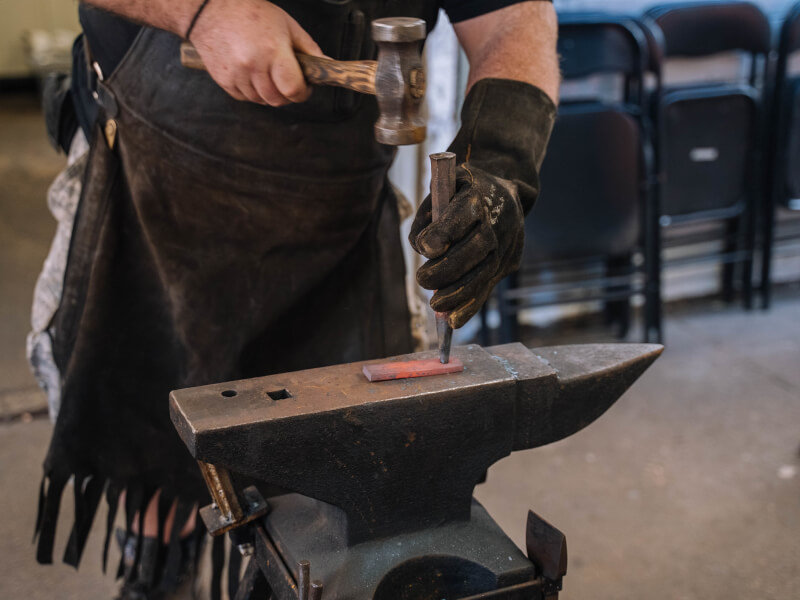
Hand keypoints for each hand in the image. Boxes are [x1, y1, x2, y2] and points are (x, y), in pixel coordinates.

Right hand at [189, 0, 323, 104]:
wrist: (210, 9)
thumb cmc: (250, 12)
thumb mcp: (287, 25)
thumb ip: (309, 49)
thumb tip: (327, 66)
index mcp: (272, 51)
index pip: (293, 89)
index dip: (303, 93)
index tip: (304, 87)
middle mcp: (253, 65)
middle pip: (278, 100)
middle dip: (288, 95)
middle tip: (288, 82)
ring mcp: (236, 75)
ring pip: (262, 101)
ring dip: (270, 94)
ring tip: (269, 74)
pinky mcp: (224, 81)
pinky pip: (245, 98)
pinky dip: (253, 92)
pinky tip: (253, 74)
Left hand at [409, 164, 524, 328]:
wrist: (505, 193)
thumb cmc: (461, 193)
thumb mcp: (441, 190)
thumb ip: (426, 217)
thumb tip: (422, 250)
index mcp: (477, 197)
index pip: (462, 215)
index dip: (444, 232)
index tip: (426, 248)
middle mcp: (497, 222)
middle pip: (475, 249)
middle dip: (447, 269)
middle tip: (422, 280)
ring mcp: (506, 244)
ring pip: (484, 272)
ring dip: (458, 293)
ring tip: (436, 305)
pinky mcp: (508, 263)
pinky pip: (488, 287)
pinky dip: (470, 306)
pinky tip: (454, 321)